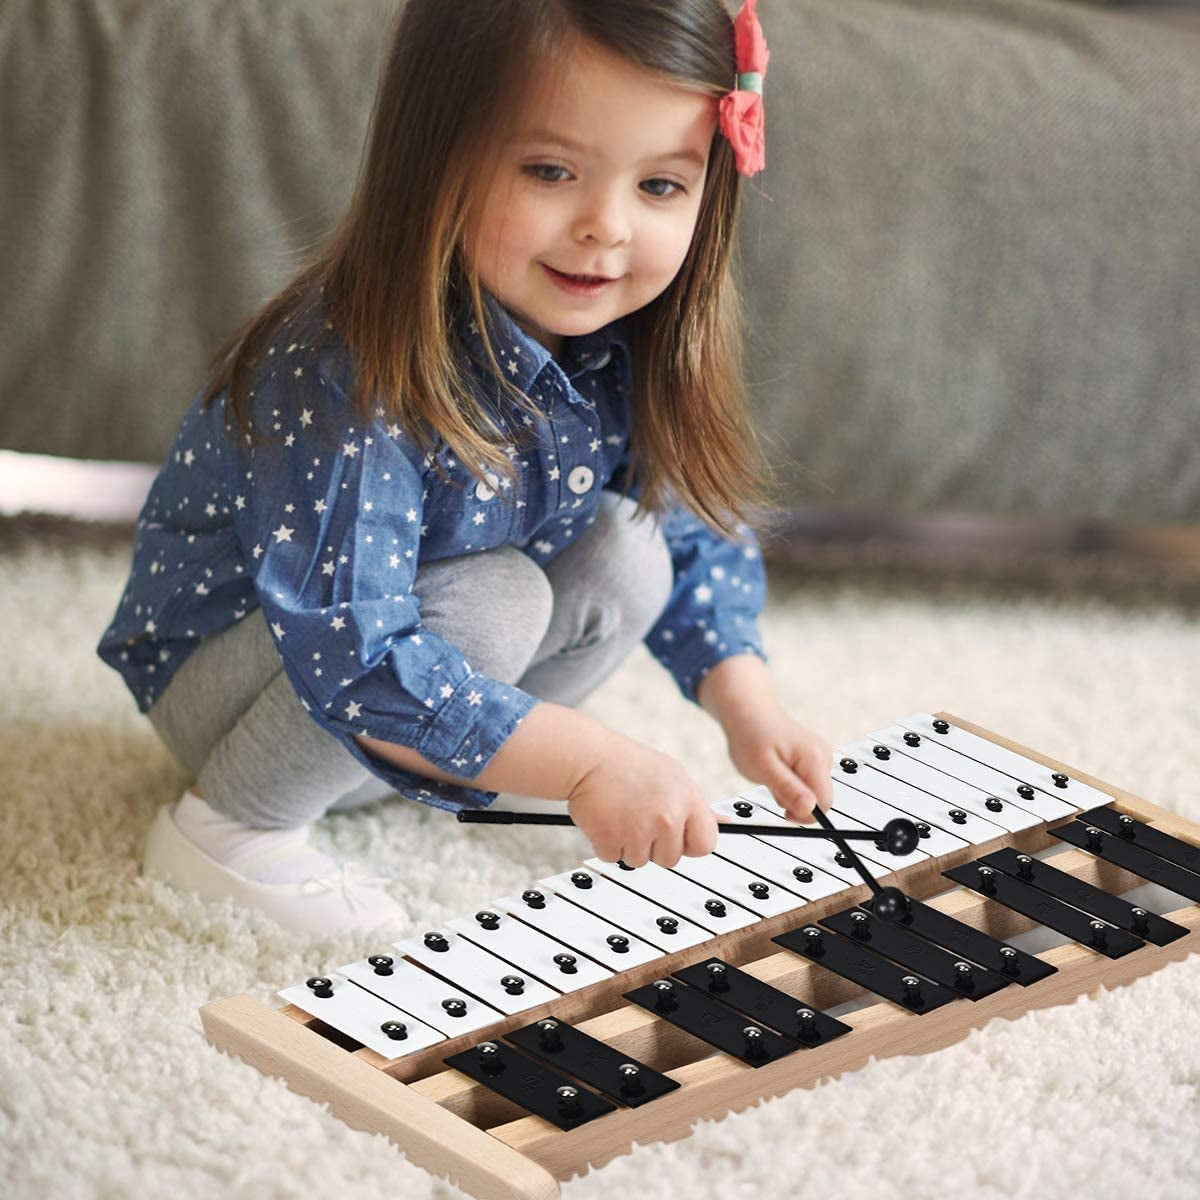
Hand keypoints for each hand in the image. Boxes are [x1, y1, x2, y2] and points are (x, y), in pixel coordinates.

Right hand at [566, 733, 718, 868]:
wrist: (588, 757)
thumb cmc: (629, 765)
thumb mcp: (672, 776)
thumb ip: (696, 806)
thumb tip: (725, 823)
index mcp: (687, 799)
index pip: (705, 844)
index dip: (689, 843)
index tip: (675, 834)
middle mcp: (667, 816)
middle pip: (670, 858)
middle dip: (654, 845)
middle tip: (639, 816)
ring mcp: (639, 829)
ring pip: (640, 861)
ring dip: (627, 844)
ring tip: (621, 813)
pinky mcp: (611, 838)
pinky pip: (612, 857)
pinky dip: (605, 843)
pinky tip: (606, 817)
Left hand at [723, 704, 833, 824]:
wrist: (748, 712)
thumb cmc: (752, 735)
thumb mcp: (763, 768)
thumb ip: (788, 789)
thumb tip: (809, 809)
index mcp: (814, 759)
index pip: (824, 803)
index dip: (805, 814)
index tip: (784, 812)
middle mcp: (823, 756)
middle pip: (820, 799)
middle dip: (796, 801)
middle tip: (772, 785)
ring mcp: (819, 756)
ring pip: (812, 792)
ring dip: (790, 792)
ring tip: (771, 773)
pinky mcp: (813, 758)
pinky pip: (806, 783)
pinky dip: (790, 783)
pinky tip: (777, 769)